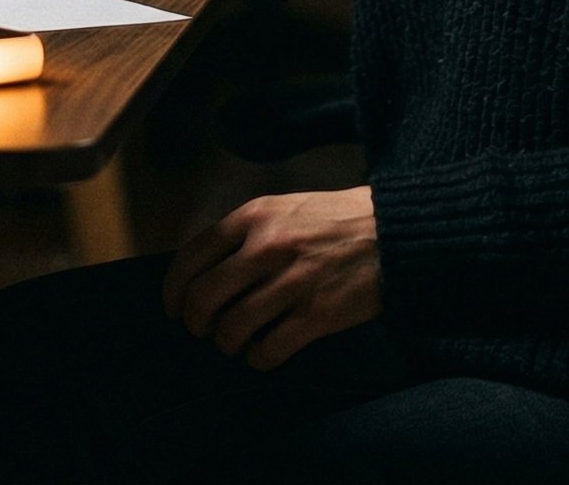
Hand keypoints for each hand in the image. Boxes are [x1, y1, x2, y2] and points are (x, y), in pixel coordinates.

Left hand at [162, 187, 380, 369]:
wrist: (394, 231)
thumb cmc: (334, 221)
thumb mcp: (283, 209)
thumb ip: (244, 233)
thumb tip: (202, 271)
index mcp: (253, 217)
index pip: (190, 258)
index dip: (173, 291)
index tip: (174, 309)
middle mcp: (266, 248)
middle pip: (203, 298)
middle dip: (196, 323)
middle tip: (202, 331)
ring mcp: (292, 283)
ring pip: (232, 329)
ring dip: (226, 343)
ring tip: (236, 343)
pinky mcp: (317, 315)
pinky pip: (269, 350)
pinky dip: (258, 358)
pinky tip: (263, 353)